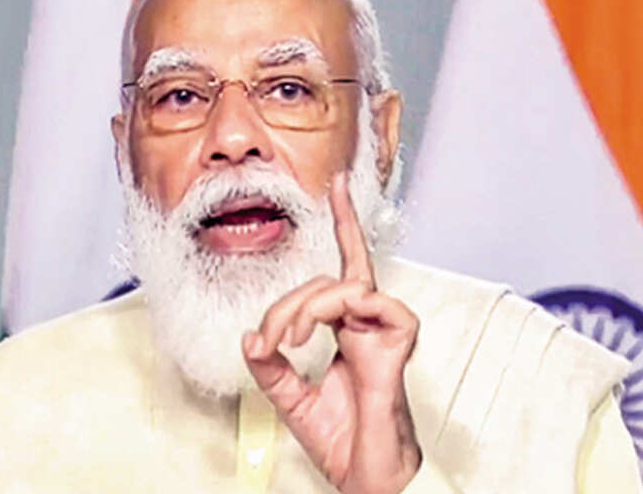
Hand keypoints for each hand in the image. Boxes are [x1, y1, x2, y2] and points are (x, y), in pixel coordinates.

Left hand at [242, 171, 420, 493]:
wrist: (366, 475)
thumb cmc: (341, 439)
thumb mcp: (289, 397)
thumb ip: (271, 366)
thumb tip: (249, 337)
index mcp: (347, 329)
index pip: (341, 267)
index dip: (342, 223)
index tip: (335, 185)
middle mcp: (367, 323)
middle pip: (327, 279)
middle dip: (288, 304)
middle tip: (270, 339)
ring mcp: (385, 328)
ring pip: (343, 285)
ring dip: (305, 308)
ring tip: (289, 340)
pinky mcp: (399, 339)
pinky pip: (371, 301)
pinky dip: (333, 310)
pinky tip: (317, 335)